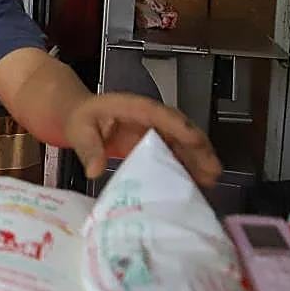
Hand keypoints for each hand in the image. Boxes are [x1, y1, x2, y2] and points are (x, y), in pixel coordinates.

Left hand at [63, 93, 222, 187]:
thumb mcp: (78, 130)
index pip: (160, 114)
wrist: (76, 116)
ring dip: (196, 159)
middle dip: (198, 148)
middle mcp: (148, 117)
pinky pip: (173, 152)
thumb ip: (87, 149)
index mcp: (132, 107)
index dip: (179, 126)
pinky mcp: (152, 143)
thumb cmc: (79, 118)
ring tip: (209, 181)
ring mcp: (152, 129)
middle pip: (179, 128)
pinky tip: (194, 183)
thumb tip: (94, 171)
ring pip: (181, 142)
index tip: (195, 141)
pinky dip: (184, 166)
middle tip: (212, 170)